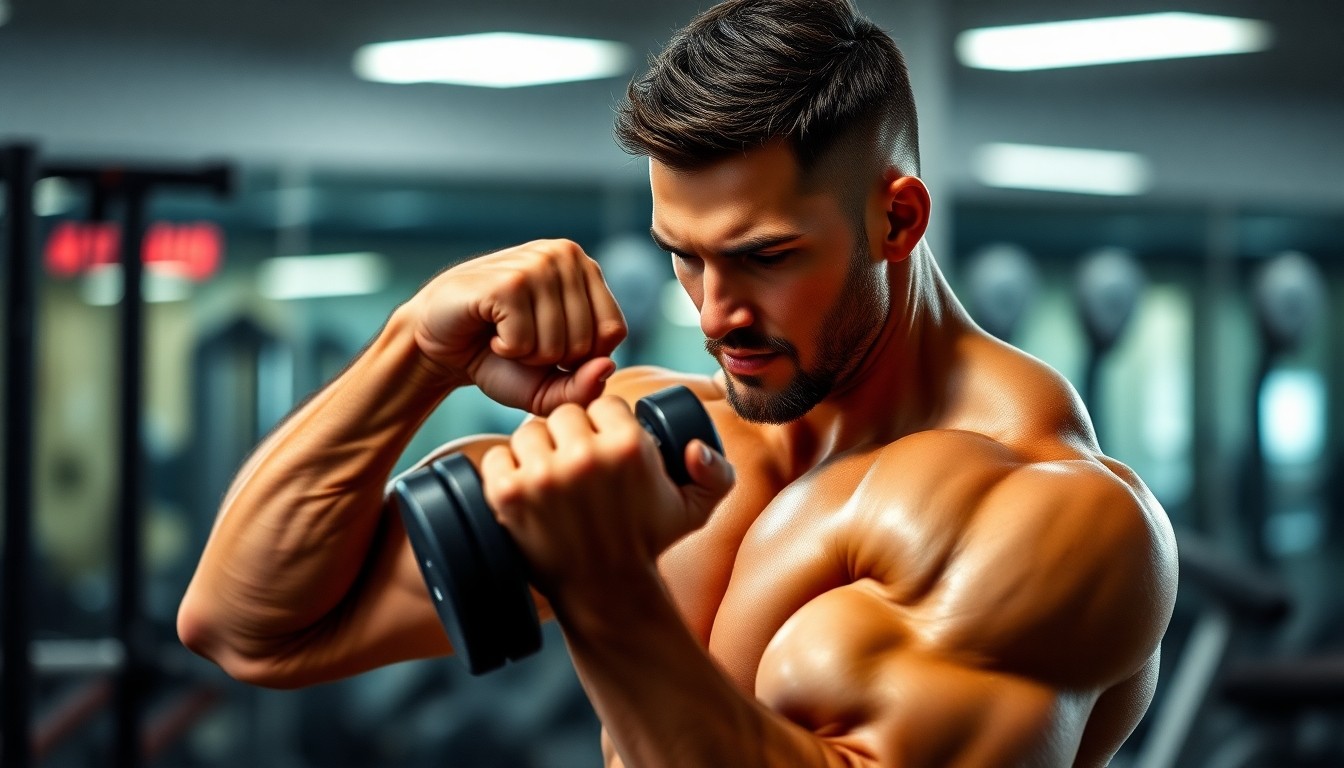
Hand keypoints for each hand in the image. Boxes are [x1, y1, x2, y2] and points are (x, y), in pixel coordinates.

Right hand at [409, 239, 627, 413]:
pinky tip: (491, 330)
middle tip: (521, 340)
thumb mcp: (549, 384)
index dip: (581, 357)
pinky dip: (506, 349)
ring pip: (557, 343)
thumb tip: (606, 367)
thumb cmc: (498, 358)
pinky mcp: (508, 281)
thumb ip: (583, 387)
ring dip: (526, 355)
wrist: (439, 343)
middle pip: (587, 341)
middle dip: (551, 359)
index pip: (613, 331)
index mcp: (585, 269)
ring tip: (505, 334)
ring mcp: (536, 263)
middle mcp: (566, 255)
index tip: (549, 345)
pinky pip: (525, 340)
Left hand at [478, 396, 734, 601]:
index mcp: (628, 447)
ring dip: (535, 451)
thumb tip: (696, 447)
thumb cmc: (647, 543)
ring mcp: (544, 475)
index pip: (602, 404)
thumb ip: (717, 473)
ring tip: (549, 478)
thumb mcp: (696, 510)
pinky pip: (496, 457)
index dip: (603, 424)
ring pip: (528, 432)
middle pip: (563, 415)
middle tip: (575, 466)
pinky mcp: (510, 494)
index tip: (603, 447)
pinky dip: (504, 470)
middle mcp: (585, 456)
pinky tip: (521, 487)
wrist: (605, 592)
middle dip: (569, 436)